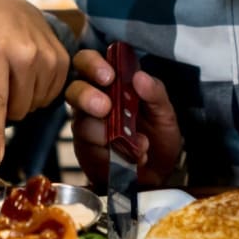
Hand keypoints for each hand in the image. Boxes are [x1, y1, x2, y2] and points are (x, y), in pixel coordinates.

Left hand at [0, 0, 68, 167]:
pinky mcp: (63, 59)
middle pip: (18, 109)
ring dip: (22, 101)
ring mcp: (49, 56)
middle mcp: (26, 53)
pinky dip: (37, 94)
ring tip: (13, 75)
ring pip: (35, 106)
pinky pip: (51, 97)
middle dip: (6, 109)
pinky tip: (29, 74)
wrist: (11, 5)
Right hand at [65, 48, 182, 189]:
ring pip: (82, 123)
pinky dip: (114, 154)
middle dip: (87, 96)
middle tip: (106, 107)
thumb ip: (155, 93)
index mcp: (110, 84)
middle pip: (74, 90)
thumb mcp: (164, 113)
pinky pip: (92, 150)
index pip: (88, 63)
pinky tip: (133, 157)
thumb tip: (140, 77)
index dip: (92, 65)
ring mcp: (86, 128)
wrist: (158, 175)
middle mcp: (92, 102)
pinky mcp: (86, 152)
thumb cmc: (158, 137)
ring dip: (110, 134)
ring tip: (139, 143)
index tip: (108, 75)